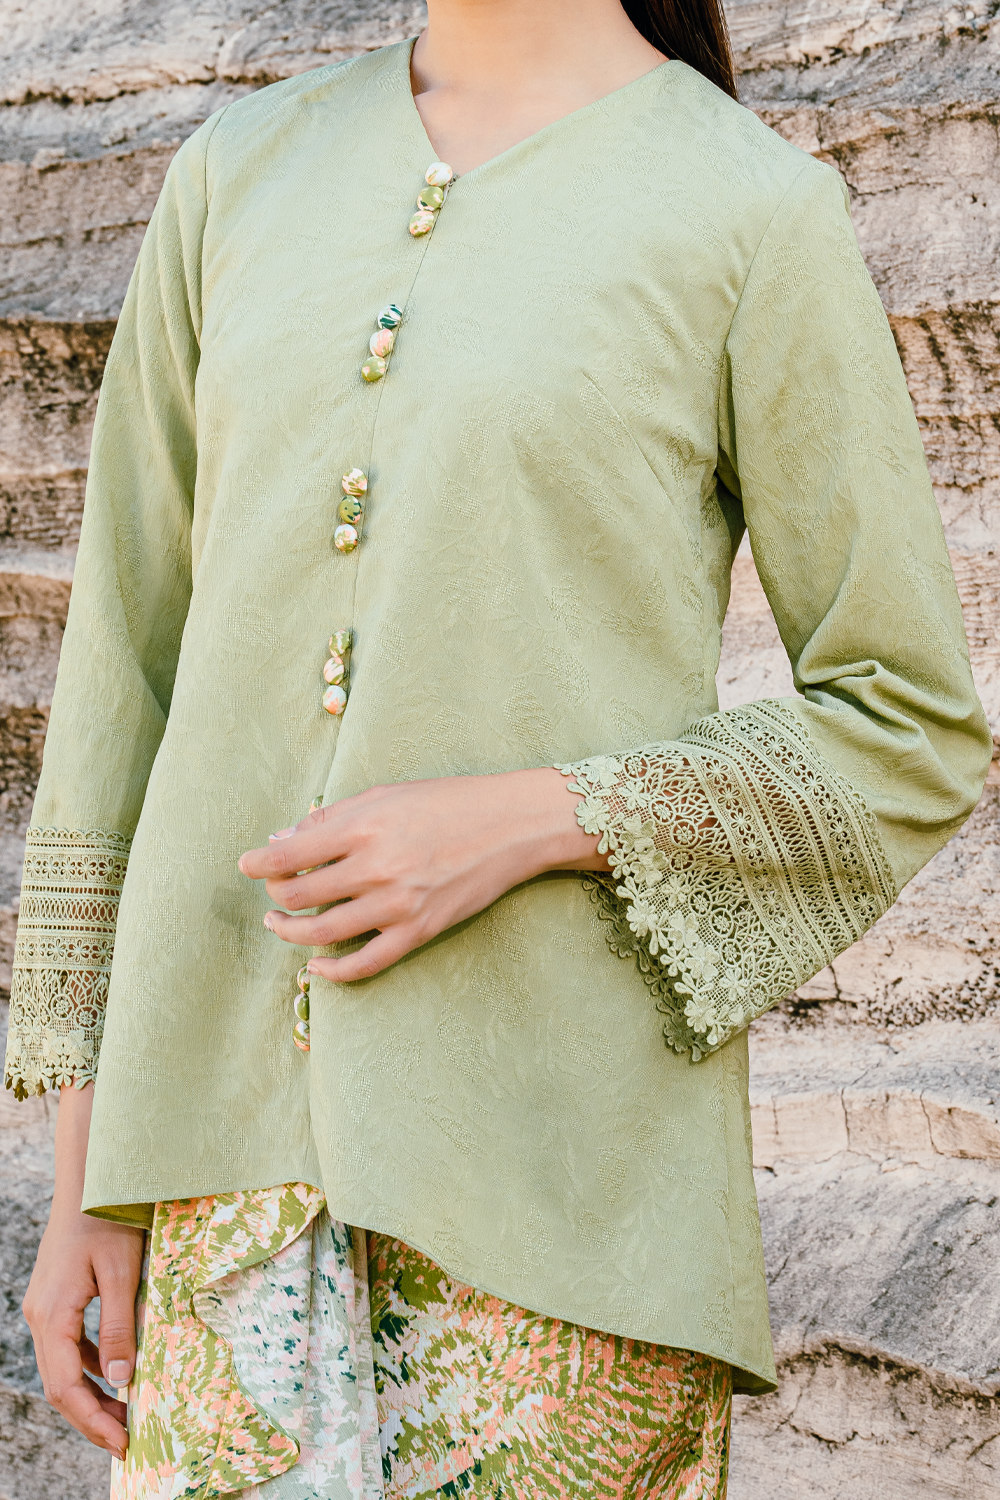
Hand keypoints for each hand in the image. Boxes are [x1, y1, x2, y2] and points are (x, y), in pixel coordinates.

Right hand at [24, 1083, 143, 1457]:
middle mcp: (40, 1316)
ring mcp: (44, 1308)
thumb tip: (122, 1381)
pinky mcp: (55, 1299)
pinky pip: (67, 1345)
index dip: (92, 1419)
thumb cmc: (107, 1221)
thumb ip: (120, 1328)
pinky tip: (114, 1373)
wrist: (89, 1181)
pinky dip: (88, 1365)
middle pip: (59, 1383)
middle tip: (125, 1438)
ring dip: (90, 1393)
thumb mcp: (123, 1274)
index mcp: (52, 1316)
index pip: (64, 1387)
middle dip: (91, 1415)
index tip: (122, 1442)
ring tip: (124, 1413)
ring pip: (62, 1366)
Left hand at [238, 766, 606, 981]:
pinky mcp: (418, 931)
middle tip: (274, 893)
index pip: (289, 856)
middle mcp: (376, 867)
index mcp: (364, 826)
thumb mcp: (386, 795)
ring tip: (279, 926)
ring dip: (289, 933)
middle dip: (275, 897)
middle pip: (298, 896)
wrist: (511, 825)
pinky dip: (332, 971)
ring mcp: (396, 904)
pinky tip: (317, 966)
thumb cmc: (448, 802)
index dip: (258, 865)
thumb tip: (281, 840)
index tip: (248, 866)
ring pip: (320, 932)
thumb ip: (333, 817)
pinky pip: (363, 963)